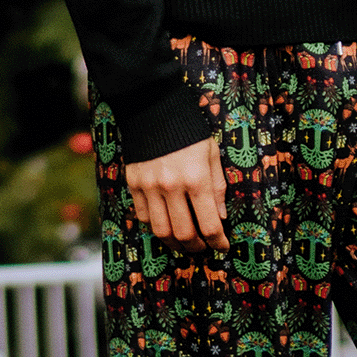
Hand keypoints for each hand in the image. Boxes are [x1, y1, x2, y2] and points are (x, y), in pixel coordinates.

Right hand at [124, 137, 227, 251]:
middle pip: (184, 234)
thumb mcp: (212, 154)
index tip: (223, 246)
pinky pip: (144, 216)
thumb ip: (218, 187)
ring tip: (184, 242)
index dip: (218, 242)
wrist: (154, 109)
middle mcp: (172, 187)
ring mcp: (150, 187)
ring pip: (161, 231)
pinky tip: (166, 223)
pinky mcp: (134, 183)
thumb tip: (220, 217)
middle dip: (197, 247)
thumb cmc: (190, 131)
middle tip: (203, 247)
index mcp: (196, 179)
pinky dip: (156, 225)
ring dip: (175, 243)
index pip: (210, 225)